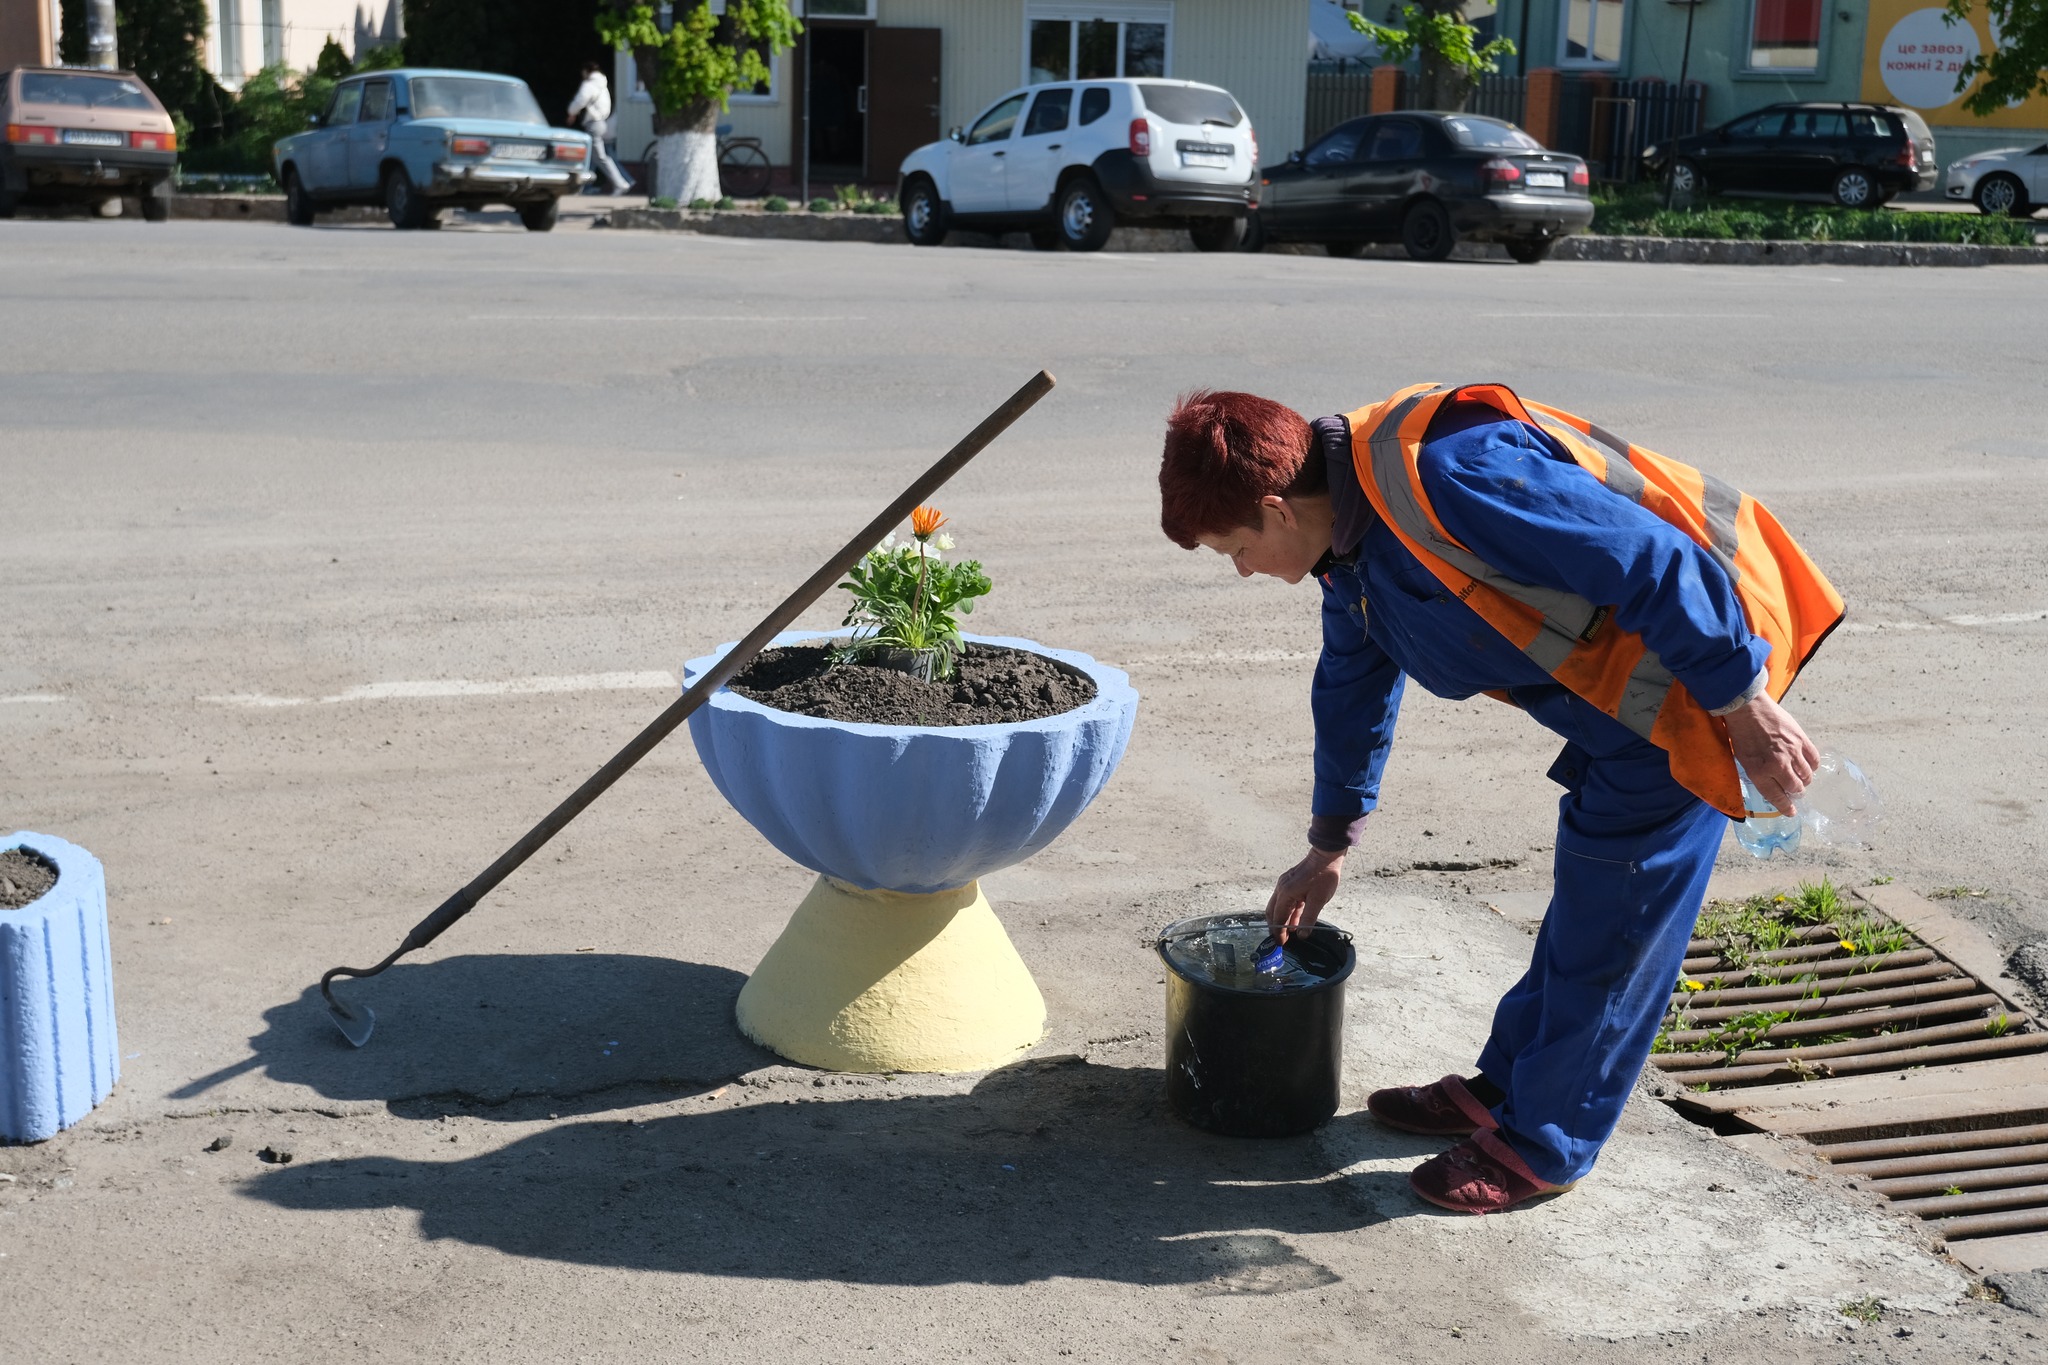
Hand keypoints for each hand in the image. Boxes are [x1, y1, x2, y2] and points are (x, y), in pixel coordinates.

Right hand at [1265, 845, 1345, 942]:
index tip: (1281, 943)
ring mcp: (1285, 884)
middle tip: (1282, 939)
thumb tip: (1301, 935)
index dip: (1278, 932)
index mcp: (1286, 893)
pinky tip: (1295, 919)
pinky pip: (1285, 900)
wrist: (1326, 856)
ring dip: (1282, 919)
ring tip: (1289, 932)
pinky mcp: (1290, 883)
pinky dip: (1288, 911)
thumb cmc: (1324, 876)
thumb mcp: (1318, 900)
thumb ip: (1308, 919)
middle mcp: (1281, 888)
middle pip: (1272, 911)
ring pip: (1278, 906)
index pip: (1278, 917)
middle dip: (1275, 926)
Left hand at [1722, 691, 1818, 815]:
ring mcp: (1792, 752)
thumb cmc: (1740, 733)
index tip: (1791, 811)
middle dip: (1796, 792)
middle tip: (1794, 789)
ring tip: (1800, 777)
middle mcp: (1778, 765)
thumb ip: (1758, 774)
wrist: (1747, 708)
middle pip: (1796, 788)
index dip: (1785, 807)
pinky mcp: (1801, 740)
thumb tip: (1772, 785)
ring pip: (1807, 776)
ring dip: (1804, 780)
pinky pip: (1813, 760)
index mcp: (1759, 772)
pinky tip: (1807, 765)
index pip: (1777, 797)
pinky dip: (1812, 766)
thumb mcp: (1743, 759)